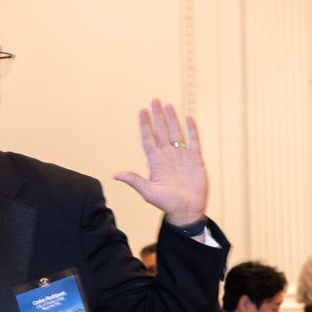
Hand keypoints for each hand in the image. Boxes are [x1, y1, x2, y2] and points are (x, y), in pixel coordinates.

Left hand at [114, 99, 207, 226]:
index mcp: (155, 162)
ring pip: (176, 133)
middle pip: (161, 131)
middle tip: (154, 100)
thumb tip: (115, 175)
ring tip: (167, 105)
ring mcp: (181, 157)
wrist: (187, 211)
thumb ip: (134, 180)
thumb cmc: (166, 203)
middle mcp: (167, 156)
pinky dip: (191, 130)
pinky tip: (188, 117)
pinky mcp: (195, 160)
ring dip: (172, 119)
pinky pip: (193, 141)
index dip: (145, 125)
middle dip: (157, 116)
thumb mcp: (148, 192)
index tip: (141, 111)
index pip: (148, 139)